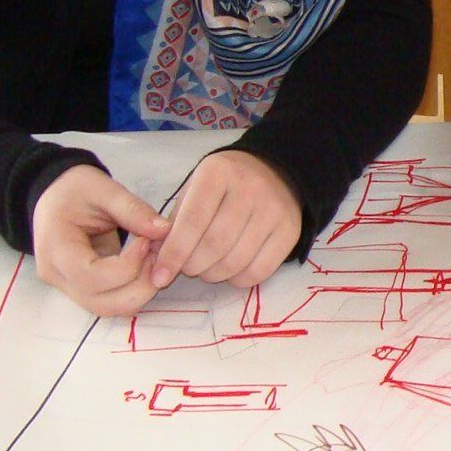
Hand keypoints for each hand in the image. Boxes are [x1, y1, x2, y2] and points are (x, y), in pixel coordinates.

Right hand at [31, 165, 172, 315]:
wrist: (55, 196)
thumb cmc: (75, 189)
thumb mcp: (103, 189)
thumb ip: (133, 209)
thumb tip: (165, 231)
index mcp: (55, 248)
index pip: (91, 277)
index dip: (128, 266)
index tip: (146, 241)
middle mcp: (57, 276)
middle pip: (102, 303)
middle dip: (140, 284)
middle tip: (158, 253)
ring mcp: (68, 287)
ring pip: (109, 309)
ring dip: (140, 290)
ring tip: (153, 257)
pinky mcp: (82, 290)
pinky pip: (111, 301)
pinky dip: (134, 289)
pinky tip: (145, 264)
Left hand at [151, 149, 302, 289]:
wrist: (275, 171)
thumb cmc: (225, 183)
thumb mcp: (195, 188)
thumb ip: (175, 220)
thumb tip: (159, 258)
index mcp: (218, 173)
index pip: (192, 221)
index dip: (173, 253)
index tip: (159, 276)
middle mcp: (250, 188)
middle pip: (214, 245)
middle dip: (192, 266)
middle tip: (186, 268)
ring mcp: (274, 210)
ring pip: (235, 261)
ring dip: (213, 274)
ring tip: (206, 268)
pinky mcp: (290, 231)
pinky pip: (260, 271)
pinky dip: (237, 279)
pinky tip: (230, 270)